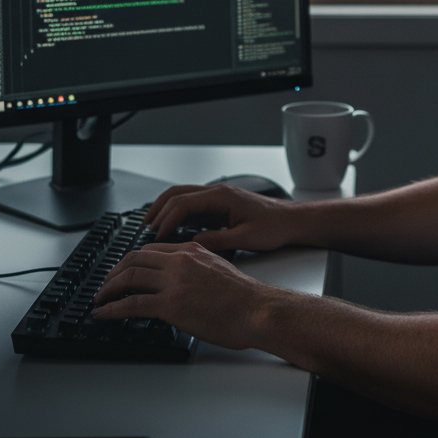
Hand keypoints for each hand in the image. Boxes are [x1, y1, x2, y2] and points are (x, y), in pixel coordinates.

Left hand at [92, 242, 276, 349]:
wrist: (257, 310)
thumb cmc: (245, 298)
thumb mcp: (217, 269)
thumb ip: (195, 269)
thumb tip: (182, 283)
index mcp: (191, 250)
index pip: (151, 249)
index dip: (132, 261)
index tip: (124, 272)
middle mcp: (179, 261)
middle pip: (134, 259)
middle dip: (114, 272)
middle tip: (105, 285)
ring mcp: (174, 282)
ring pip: (129, 277)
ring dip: (108, 289)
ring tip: (99, 300)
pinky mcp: (171, 305)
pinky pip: (132, 304)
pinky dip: (112, 308)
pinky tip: (104, 314)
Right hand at [146, 184, 299, 252]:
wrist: (292, 221)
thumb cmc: (274, 228)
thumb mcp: (246, 239)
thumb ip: (219, 241)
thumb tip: (194, 244)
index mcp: (221, 197)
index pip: (184, 203)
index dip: (167, 219)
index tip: (158, 235)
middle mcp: (217, 192)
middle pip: (177, 193)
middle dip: (158, 209)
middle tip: (145, 227)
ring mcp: (218, 197)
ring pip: (183, 196)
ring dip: (166, 208)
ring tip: (153, 225)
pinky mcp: (220, 205)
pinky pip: (192, 204)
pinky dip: (178, 212)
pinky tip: (173, 226)